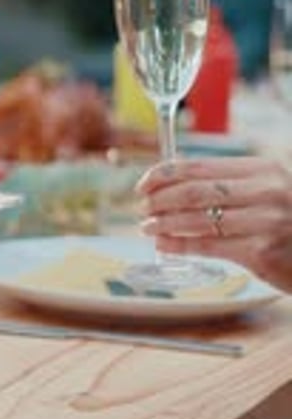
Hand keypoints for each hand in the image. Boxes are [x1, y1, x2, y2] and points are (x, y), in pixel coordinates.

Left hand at [136, 157, 291, 291]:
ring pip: (199, 219)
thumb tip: (175, 182)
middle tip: (142, 207)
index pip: (201, 166)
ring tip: (148, 227)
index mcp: (261, 169)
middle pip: (195, 191)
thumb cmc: (290, 221)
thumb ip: (230, 184)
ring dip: (165, 223)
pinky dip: (181, 245)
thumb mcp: (268, 190)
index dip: (165, 174)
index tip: (144, 183)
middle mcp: (264, 191)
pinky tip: (165, 245)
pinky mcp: (262, 252)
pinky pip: (210, 246)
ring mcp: (264, 222)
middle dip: (161, 199)